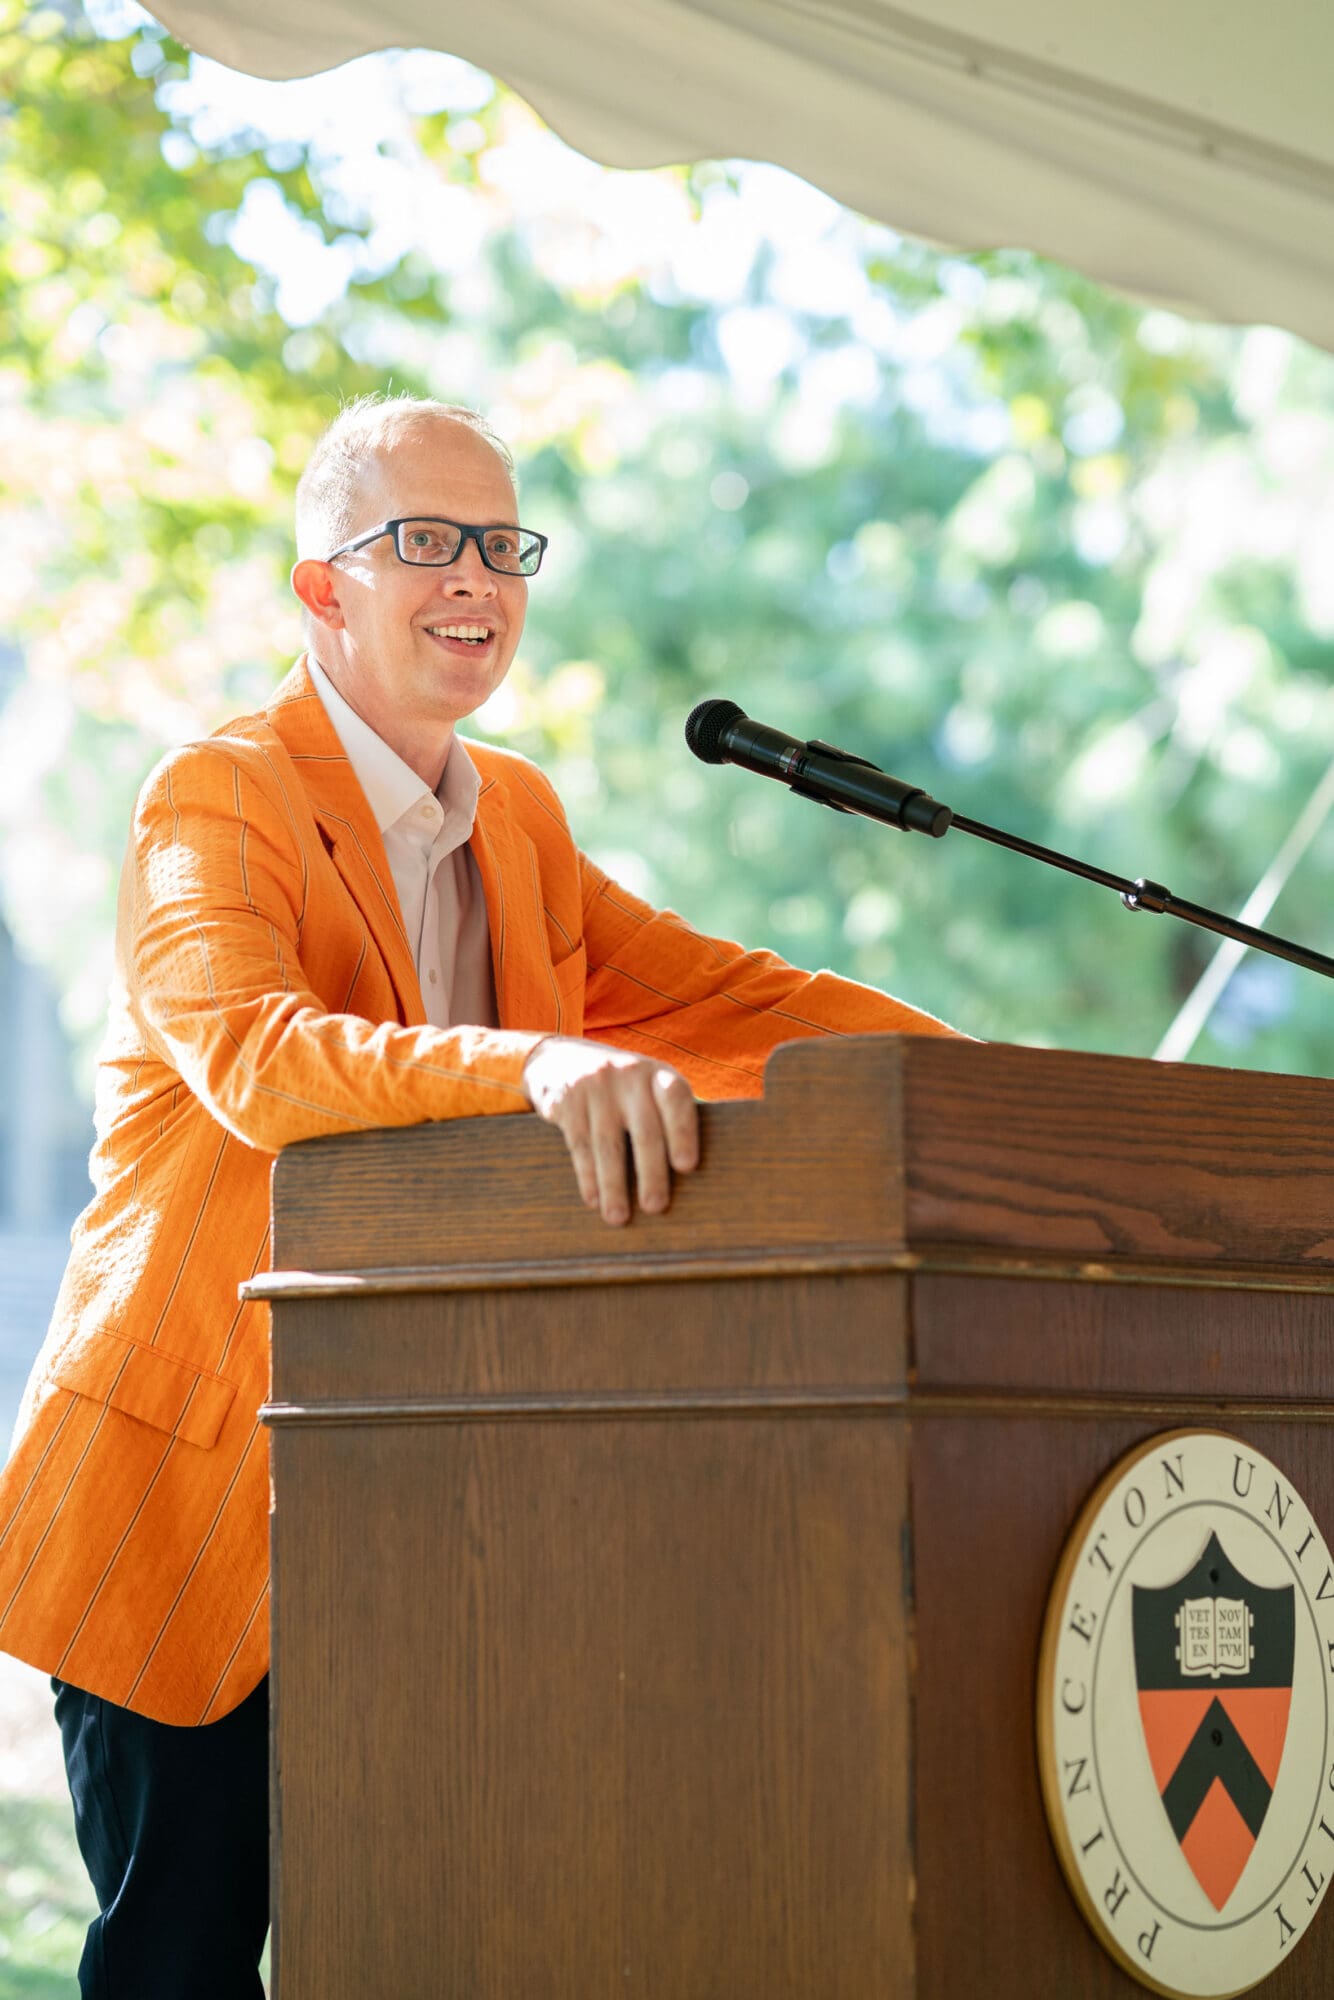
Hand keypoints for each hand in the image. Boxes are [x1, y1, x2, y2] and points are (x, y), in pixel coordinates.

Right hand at [521, 1037, 698, 1226]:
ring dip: (613, 1185)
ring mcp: (595, 1086)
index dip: (683, 1132)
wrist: (560, 1058)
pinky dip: (587, 1177)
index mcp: (658, 1075)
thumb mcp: (646, 1088)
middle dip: (650, 1173)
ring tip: (618, 1217)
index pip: (676, 1099)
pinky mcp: (566, 1100)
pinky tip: (593, 1199)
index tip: (687, 1167)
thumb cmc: (621, 1089)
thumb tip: (694, 1177)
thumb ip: (666, 1117)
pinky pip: (579, 1145)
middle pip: (644, 1130)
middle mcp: (629, 1075)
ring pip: (607, 1144)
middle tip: (656, 1207)